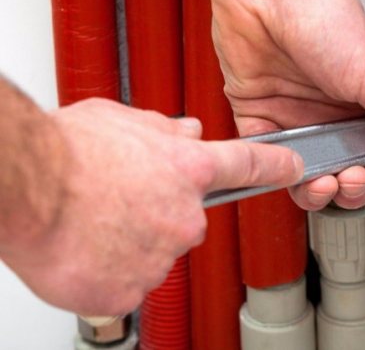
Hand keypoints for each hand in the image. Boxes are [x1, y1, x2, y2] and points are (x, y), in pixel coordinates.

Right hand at [0, 98, 301, 314]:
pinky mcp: (131, 289)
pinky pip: (129, 282)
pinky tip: (87, 249)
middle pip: (190, 220)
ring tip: (95, 222)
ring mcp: (161, 255)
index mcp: (187, 168)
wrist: (25, 188)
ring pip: (157, 253)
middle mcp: (184, 214)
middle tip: (121, 203)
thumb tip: (187, 130)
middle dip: (163, 214)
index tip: (294, 167)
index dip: (276, 165)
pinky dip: (111, 272)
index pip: (249, 164)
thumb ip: (164, 130)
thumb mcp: (122, 119)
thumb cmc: (66, 152)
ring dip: (133, 243)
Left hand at [181, 0, 364, 209]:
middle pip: (351, 170)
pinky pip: (270, 158)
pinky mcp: (262, 117)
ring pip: (311, 173)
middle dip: (355, 188)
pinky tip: (289, 168)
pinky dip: (279, 172)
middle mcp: (337, 113)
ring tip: (322, 182)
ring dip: (318, 189)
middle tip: (353, 181)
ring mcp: (300, 117)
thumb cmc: (326, 17)